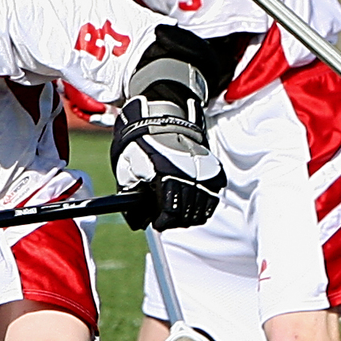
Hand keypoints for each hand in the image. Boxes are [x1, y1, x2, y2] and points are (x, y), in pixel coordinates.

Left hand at [111, 82, 223, 230]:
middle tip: (166, 219)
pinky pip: (213, 196)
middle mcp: (188, 172)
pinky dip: (205, 203)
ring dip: (191, 215)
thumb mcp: (126, 168)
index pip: (171, 211)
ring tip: (178, 212)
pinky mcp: (213, 168)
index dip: (164, 222)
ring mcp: (204, 170)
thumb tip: (138, 221)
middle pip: (189, 213)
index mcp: (166, 173)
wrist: (161, 116)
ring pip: (204, 207)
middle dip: (176, 221)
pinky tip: (192, 202)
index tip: (157, 224)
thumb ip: (130, 196)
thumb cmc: (140, 143)